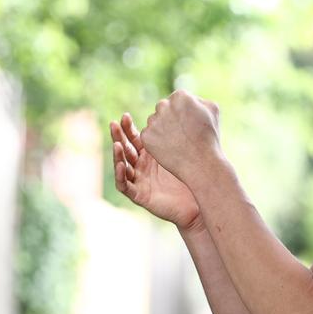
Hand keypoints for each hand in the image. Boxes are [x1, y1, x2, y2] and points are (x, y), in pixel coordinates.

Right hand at [110, 112, 200, 230]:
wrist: (198, 203)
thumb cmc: (193, 178)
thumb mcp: (184, 154)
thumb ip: (179, 137)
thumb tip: (185, 110)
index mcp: (150, 156)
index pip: (134, 139)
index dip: (127, 128)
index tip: (125, 115)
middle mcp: (141, 167)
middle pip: (125, 150)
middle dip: (118, 136)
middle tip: (114, 124)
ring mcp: (139, 181)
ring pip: (122, 166)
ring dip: (117, 155)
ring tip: (117, 144)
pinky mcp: (139, 196)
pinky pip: (125, 185)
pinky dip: (121, 176)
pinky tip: (121, 165)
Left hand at [140, 90, 220, 184]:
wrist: (201, 164)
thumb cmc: (209, 138)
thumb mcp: (213, 110)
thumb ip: (199, 100)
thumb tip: (190, 99)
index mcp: (180, 96)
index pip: (176, 99)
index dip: (184, 113)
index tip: (190, 125)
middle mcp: (163, 105)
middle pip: (163, 108)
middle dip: (170, 119)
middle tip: (182, 135)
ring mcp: (153, 121)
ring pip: (154, 122)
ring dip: (162, 130)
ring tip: (177, 143)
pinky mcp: (146, 137)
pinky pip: (149, 136)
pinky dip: (156, 142)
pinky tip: (169, 149)